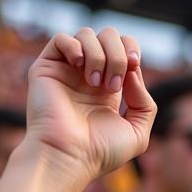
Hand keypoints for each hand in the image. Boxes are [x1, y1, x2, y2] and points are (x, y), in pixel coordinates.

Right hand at [23, 27, 155, 182]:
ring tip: (95, 83)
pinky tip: (79, 67)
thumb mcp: (137, 133)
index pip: (125, 50)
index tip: (133, 66)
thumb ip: (145, 103)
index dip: (132, 51)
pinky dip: (75, 47)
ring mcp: (68, 70)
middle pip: (109, 36)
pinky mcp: (47, 68)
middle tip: (113, 84)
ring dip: (99, 55)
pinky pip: (61, 38)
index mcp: (109, 88)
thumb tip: (133, 71)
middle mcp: (88, 75)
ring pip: (87, 34)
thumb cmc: (101, 152)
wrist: (69, 157)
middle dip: (118, 54)